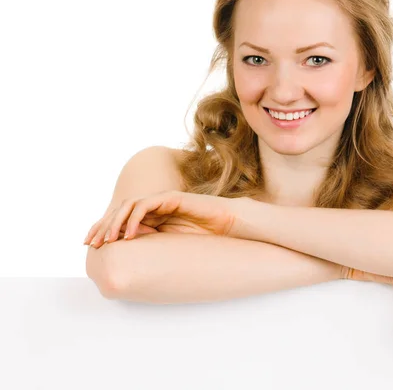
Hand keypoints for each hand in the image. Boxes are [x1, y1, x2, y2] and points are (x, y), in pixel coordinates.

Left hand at [83, 191, 238, 247]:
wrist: (229, 225)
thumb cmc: (206, 239)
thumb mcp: (172, 248)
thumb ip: (153, 249)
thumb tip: (131, 267)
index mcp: (154, 217)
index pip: (122, 219)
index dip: (103, 229)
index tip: (89, 244)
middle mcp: (155, 207)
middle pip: (120, 211)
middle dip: (103, 226)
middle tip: (93, 243)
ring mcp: (163, 201)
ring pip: (129, 206)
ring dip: (115, 222)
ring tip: (109, 240)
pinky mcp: (171, 198)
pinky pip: (146, 205)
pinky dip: (135, 218)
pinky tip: (130, 235)